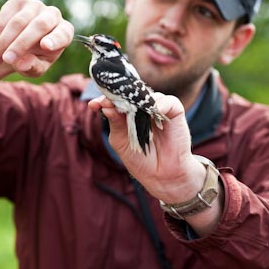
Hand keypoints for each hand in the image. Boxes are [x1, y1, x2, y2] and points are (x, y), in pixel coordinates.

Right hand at [0, 0, 73, 83]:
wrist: (20, 43)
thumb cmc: (34, 58)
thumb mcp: (36, 69)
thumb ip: (33, 67)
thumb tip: (23, 63)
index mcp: (65, 32)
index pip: (62, 34)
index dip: (54, 39)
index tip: (46, 46)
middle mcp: (53, 15)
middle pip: (38, 26)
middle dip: (20, 44)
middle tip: (7, 59)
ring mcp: (36, 5)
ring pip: (18, 22)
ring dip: (3, 42)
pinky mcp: (19, 1)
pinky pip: (5, 16)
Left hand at [88, 93, 203, 202]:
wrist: (162, 175)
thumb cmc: (140, 159)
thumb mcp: (121, 141)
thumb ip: (115, 123)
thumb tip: (106, 106)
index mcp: (128, 114)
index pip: (116, 100)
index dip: (105, 99)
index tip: (94, 105)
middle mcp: (142, 108)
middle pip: (131, 93)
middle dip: (118, 96)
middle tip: (107, 102)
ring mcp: (158, 108)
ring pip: (147, 95)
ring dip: (137, 100)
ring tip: (129, 108)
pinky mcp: (175, 112)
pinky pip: (168, 101)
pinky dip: (159, 104)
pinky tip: (153, 112)